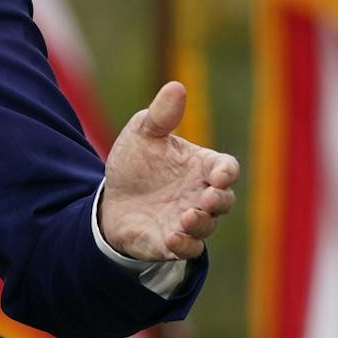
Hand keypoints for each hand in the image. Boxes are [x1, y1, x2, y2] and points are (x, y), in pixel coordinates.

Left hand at [98, 81, 238, 261]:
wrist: (111, 196)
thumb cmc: (136, 162)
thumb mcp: (143, 132)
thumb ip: (161, 115)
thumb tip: (176, 87)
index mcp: (202, 166)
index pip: (227, 169)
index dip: (227, 172)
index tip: (217, 174)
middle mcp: (201, 195)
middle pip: (225, 200)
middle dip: (219, 200)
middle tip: (205, 197)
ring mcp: (188, 220)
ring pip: (208, 226)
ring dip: (201, 223)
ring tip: (186, 216)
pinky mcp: (171, 242)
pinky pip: (188, 250)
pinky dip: (183, 246)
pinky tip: (171, 238)